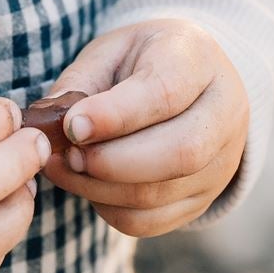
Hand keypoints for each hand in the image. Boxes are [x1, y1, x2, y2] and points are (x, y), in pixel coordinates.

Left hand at [37, 18, 248, 236]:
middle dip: (111, 162)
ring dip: (101, 189)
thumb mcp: (110, 51)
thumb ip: (79, 83)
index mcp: (199, 59)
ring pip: (162, 193)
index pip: (166, 92)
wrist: (188, 82)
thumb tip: (49, 125)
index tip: (71, 126)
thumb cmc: (140, 61)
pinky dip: (110, 209)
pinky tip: (89, 185)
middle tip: (68, 155)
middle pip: (180, 152)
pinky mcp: (203, 198)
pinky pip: (152, 221)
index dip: (114, 115)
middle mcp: (224, 112)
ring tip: (66, 168)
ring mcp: (221, 162)